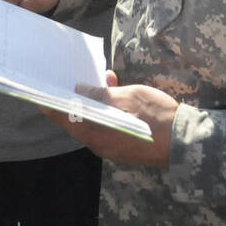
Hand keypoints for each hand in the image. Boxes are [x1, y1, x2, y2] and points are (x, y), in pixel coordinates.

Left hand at [40, 71, 176, 167]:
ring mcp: (114, 148)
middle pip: (80, 120)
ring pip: (97, 122)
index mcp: (96, 135)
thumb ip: (101, 95)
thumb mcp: (127, 98)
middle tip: (80, 77)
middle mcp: (101, 145)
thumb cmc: (155, 117)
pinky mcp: (126, 147)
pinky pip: (110, 127)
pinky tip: (119, 95)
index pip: (64, 120)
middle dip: (80, 97)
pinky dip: (109, 111)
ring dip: (98, 101)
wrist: (186, 141)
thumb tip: (80, 91)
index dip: (51, 105)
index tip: (40, 92)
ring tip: (108, 80)